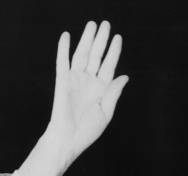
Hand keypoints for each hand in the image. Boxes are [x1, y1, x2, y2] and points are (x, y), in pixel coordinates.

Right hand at [15, 21, 128, 175]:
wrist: (68, 139)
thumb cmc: (87, 131)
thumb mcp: (106, 112)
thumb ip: (114, 93)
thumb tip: (125, 76)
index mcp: (101, 90)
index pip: (109, 66)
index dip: (114, 52)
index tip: (118, 38)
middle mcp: (88, 82)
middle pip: (96, 56)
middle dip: (101, 40)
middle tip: (106, 24)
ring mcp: (75, 80)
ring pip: (82, 54)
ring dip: (86, 39)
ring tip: (92, 25)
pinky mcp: (62, 81)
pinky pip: (63, 61)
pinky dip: (63, 49)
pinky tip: (66, 36)